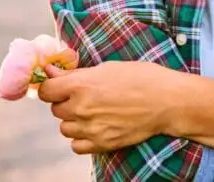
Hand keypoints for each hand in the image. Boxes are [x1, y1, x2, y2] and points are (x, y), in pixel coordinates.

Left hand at [36, 61, 180, 154]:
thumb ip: (76, 74)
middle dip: (66, 102)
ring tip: (94, 112)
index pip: (46, 90)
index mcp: (81, 85)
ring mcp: (90, 129)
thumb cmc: (142, 78)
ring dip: (74, 121)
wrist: (167, 101)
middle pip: (56, 110)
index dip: (52, 87)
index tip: (59, 86)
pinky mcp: (101, 144)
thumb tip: (50, 72)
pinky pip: (76, 145)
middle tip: (86, 96)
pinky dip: (82, 138)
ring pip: (64, 128)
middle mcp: (81, 108)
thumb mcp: (108, 68)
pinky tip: (96, 127)